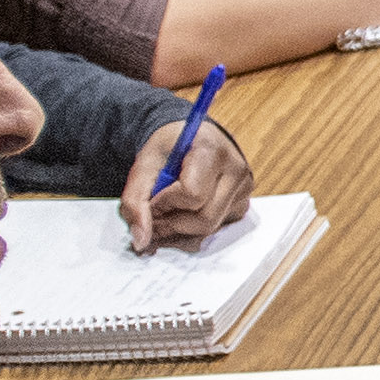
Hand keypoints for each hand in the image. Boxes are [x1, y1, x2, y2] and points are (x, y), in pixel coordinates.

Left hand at [120, 112, 251, 251]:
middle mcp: (235, 170)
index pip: (192, 194)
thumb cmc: (169, 148)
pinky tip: (182, 215)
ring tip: (166, 215)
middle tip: (153, 216)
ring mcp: (243, 189)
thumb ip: (135, 202)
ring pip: (210, 230)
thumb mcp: (143, 166)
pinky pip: (217, 230)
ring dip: (181, 231)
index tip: (152, 199)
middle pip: (204, 220)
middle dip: (172, 224)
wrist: (190, 139)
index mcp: (212, 151)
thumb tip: (141, 241)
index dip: (166, 203)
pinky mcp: (243, 204)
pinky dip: (194, 230)